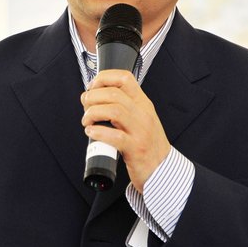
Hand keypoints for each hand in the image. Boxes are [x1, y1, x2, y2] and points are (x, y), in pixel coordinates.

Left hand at [81, 69, 170, 191]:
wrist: (162, 168)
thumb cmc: (148, 144)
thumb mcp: (141, 118)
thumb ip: (123, 106)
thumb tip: (96, 97)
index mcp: (143, 103)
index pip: (124, 78)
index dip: (103, 78)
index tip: (92, 87)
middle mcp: (142, 114)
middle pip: (113, 93)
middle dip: (92, 97)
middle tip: (85, 106)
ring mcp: (140, 131)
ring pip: (113, 110)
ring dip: (93, 113)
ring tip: (87, 120)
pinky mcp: (135, 149)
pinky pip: (115, 136)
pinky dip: (98, 132)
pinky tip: (91, 132)